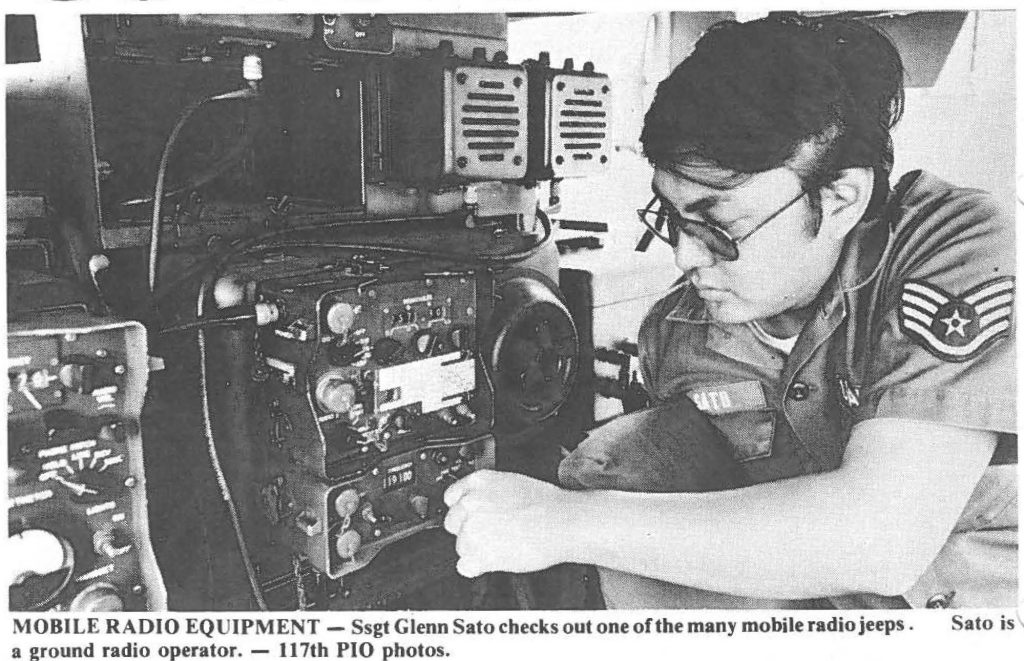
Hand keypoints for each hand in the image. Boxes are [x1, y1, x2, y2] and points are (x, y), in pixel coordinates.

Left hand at [443, 470, 570, 577]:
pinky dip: (477, 568)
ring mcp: (472, 528)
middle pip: (453, 523)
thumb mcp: (513, 484)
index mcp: (479, 482)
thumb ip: (489, 494)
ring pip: (460, 546)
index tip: (470, 518)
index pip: (451, 498)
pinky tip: (494, 561)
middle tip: (492, 534)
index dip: (463, 511)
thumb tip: (484, 506)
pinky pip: (464, 566)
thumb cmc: (549, 505)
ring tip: (502, 547)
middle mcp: (471, 503)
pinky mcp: (477, 553)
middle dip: (468, 530)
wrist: (562, 522)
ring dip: (476, 550)